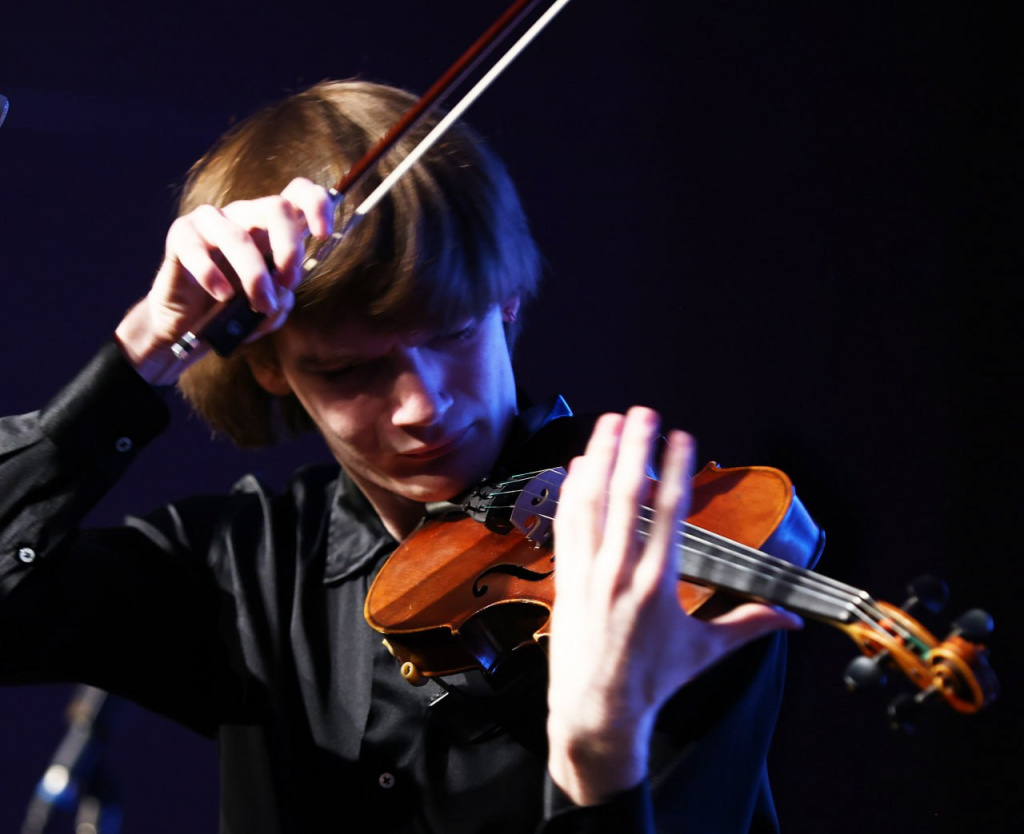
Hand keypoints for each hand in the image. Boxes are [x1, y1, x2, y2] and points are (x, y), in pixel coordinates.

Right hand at [115, 177, 333, 383]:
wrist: (188, 323)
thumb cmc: (233, 308)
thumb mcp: (268, 306)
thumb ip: (282, 297)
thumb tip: (281, 288)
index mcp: (271, 227)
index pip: (298, 194)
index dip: (317, 204)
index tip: (323, 234)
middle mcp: (243, 216)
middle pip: (275, 207)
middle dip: (289, 247)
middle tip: (287, 283)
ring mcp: (210, 221)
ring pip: (238, 236)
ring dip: (255, 276)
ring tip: (259, 306)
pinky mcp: (180, 235)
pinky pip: (198, 250)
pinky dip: (213, 276)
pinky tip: (222, 295)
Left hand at [546, 407, 801, 804]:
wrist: (598, 710)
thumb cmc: (652, 681)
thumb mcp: (706, 652)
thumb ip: (750, 626)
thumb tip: (792, 622)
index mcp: (658, 584)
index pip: (668, 513)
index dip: (674, 469)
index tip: (680, 437)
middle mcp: (619, 572)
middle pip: (626, 496)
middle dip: (633, 449)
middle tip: (641, 413)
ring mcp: (586, 573)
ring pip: (590, 503)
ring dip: (599, 459)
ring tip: (607, 424)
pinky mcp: (565, 578)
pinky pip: (566, 525)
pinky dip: (571, 492)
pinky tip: (578, 466)